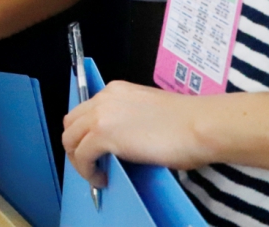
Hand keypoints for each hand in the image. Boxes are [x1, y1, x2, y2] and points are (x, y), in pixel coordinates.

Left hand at [62, 81, 208, 188]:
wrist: (198, 125)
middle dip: (76, 145)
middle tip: (91, 163)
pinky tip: (102, 179)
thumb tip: (122, 140)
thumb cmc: (186, 123)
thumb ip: (128, 119)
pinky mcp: (102, 135)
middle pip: (71, 123)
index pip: (85, 110)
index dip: (86, 132)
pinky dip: (87, 171)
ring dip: (78, 159)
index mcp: (115, 90)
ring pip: (70, 139)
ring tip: (95, 173)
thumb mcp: (148, 112)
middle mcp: (103, 98)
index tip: (95, 149)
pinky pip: (82, 156)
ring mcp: (100, 115)